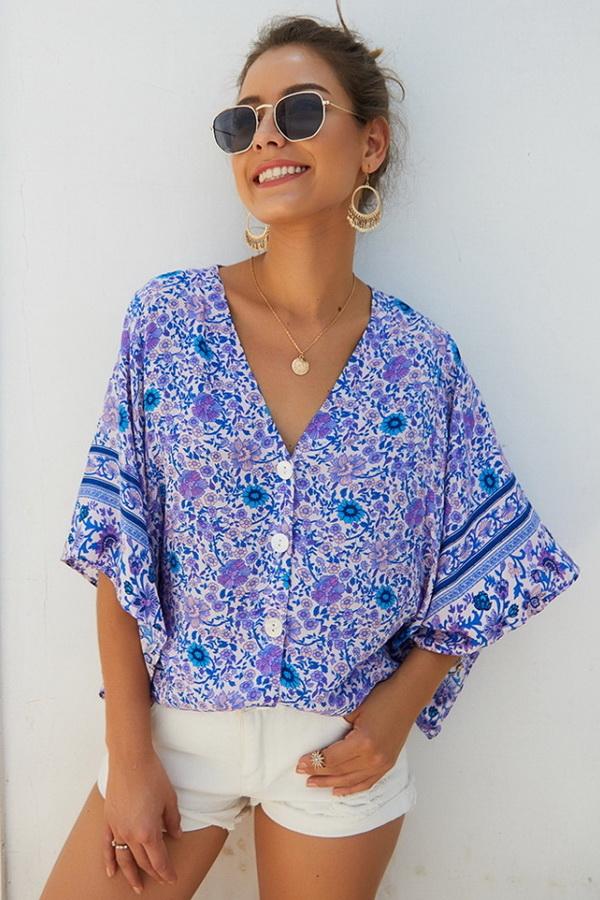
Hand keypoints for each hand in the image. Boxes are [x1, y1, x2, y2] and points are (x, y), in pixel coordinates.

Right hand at [103, 748, 182, 892]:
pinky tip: (111, 871)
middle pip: (143, 861)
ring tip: (137, 886)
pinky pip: (107, 846)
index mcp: (148, 832)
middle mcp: (131, 835)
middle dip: (154, 873)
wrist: (130, 759)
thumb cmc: (152, 775)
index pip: (159, 860)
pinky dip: (109, 860)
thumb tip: (176, 835)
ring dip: (131, 875)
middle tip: (161, 879)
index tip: (172, 878)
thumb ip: (173, 820)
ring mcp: (117, 829)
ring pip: (124, 859)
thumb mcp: (170, 799)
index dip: (166, 872)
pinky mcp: (109, 820)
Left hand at [295, 679, 413, 795]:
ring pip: (351, 781)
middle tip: (302, 773)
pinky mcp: (387, 765)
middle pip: (340, 772)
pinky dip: (351, 789)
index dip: (314, 763)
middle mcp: (373, 758)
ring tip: (313, 784)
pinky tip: (338, 791)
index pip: (332, 759)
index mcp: (363, 742)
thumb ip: (337, 725)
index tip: (299, 764)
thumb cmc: (381, 697)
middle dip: (319, 773)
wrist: (407, 697)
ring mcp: (382, 764)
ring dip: (331, 783)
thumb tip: (318, 736)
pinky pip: (366, 783)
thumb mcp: (354, 708)